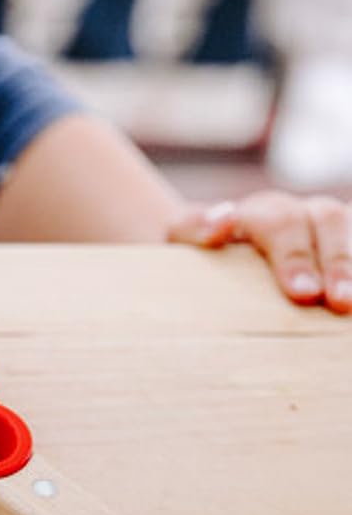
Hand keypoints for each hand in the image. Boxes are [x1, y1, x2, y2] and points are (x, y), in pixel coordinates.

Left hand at [169, 191, 351, 314]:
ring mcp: (319, 226)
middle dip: (336, 262)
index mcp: (256, 214)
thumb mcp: (179, 240)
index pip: (279, 223)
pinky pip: (349, 242)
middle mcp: (295, 213)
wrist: (204, 258)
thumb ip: (194, 227)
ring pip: (346, 226)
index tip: (303, 293)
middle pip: (325, 220)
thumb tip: (225, 216)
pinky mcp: (331, 244)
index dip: (294, 257)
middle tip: (340, 301)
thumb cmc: (193, 255)